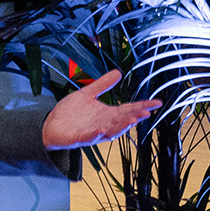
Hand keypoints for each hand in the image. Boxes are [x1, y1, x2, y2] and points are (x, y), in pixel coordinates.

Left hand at [43, 70, 160, 150]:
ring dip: (120, 127)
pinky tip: (102, 130)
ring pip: (110, 131)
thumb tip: (118, 72)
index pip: (128, 109)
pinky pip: (89, 137)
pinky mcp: (79, 138)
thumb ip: (103, 85)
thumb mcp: (87, 94)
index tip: (157, 102)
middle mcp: (104, 124)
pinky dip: (95, 134)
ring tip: (131, 121)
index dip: (142, 106)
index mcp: (107, 114)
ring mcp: (93, 132)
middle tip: (146, 112)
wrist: (52, 125)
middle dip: (134, 116)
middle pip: (122, 120)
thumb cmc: (71, 112)